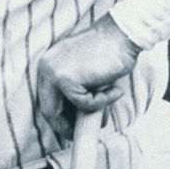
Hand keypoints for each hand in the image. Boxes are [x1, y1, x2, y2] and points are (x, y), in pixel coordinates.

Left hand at [37, 14, 140, 137]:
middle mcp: (45, 68)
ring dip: (87, 115)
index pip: (46, 99)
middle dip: (63, 126)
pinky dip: (103, 101)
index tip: (70, 128)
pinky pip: (85, 103)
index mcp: (47, 64)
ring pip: (65, 109)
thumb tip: (75, 119)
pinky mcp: (67, 79)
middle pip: (48, 109)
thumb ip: (75, 90)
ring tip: (103, 115)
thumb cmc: (109, 52)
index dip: (58, 117)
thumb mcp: (84, 72)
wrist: (123, 34)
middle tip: (78, 134)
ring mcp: (54, 73)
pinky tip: (115, 90)